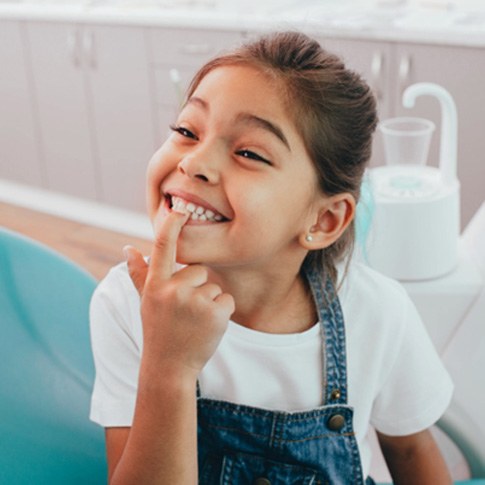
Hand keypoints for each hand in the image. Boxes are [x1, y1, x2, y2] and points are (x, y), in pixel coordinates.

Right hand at [124, 210, 234, 375]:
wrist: (169, 368)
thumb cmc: (158, 330)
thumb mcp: (145, 302)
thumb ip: (139, 274)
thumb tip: (128, 248)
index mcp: (155, 285)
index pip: (162, 247)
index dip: (172, 225)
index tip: (179, 209)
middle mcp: (173, 290)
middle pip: (199, 269)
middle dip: (197, 287)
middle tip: (185, 311)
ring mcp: (195, 301)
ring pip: (214, 286)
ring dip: (209, 302)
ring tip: (194, 322)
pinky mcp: (215, 313)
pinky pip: (227, 299)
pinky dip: (222, 312)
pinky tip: (207, 327)